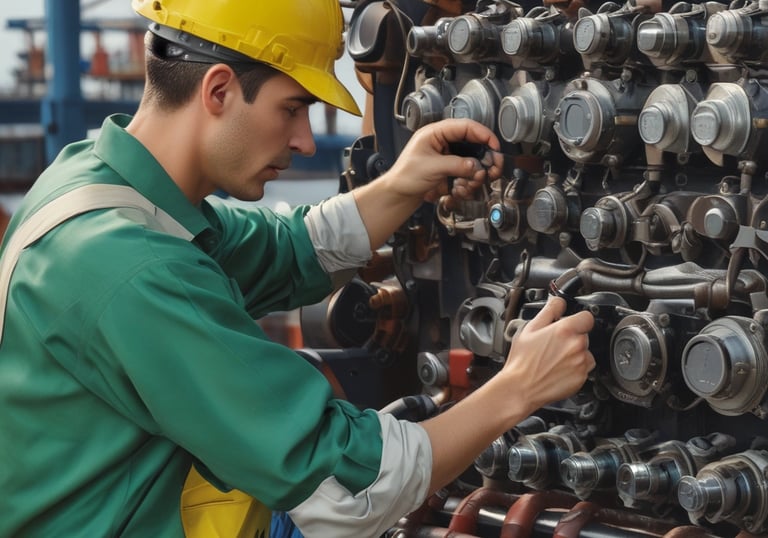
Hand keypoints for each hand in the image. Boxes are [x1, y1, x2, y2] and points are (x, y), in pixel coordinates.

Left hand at [384, 118, 503, 202]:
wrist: (398, 195)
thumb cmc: (405, 177)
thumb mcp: (432, 168)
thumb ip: (457, 165)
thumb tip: (476, 166)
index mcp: (435, 133)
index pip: (465, 126)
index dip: (483, 135)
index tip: (494, 146)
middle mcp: (443, 142)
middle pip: (473, 143)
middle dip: (483, 158)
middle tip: (492, 169)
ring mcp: (447, 156)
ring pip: (472, 160)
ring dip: (475, 173)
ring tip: (471, 183)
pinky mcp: (449, 169)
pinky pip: (466, 173)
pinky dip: (468, 181)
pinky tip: (461, 189)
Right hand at [502, 296, 595, 413]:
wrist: (521, 388)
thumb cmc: (522, 360)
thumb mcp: (529, 329)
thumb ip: (549, 310)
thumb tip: (559, 301)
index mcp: (565, 330)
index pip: (587, 317)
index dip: (577, 320)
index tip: (570, 325)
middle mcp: (577, 345)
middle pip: (584, 335)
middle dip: (572, 337)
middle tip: (553, 345)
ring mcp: (581, 362)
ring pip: (585, 352)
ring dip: (575, 353)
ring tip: (555, 359)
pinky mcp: (582, 378)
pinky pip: (584, 368)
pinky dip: (575, 368)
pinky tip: (558, 369)